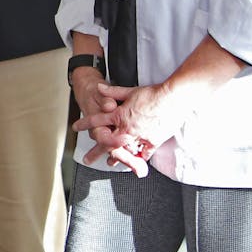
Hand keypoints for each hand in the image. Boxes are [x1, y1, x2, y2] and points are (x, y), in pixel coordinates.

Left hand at [73, 81, 192, 176]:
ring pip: (124, 151)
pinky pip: (143, 153)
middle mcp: (128, 128)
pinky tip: (133, 162)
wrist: (174, 98)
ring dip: (116, 157)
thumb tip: (99, 88)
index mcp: (120, 115)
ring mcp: (140, 136)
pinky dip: (138, 157)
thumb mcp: (130, 91)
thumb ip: (113, 92)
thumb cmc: (154, 94)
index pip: (97, 120)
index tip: (77, 127)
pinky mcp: (153, 141)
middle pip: (108, 143)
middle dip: (97, 151)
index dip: (85, 123)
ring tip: (109, 163)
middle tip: (88, 159)